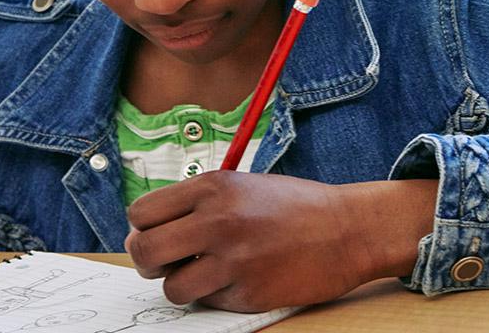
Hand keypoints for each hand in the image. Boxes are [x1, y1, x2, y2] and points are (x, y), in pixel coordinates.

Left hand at [125, 172, 435, 312]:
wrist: (348, 230)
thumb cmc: (294, 206)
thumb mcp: (242, 185)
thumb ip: (197, 203)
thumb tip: (147, 231)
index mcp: (212, 187)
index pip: (141, 213)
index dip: (143, 228)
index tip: (157, 234)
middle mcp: (217, 221)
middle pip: (144, 252)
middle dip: (149, 262)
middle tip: (167, 263)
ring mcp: (233, 260)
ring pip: (172, 288)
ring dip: (184, 285)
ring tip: (206, 274)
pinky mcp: (249, 293)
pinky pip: (209, 303)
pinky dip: (218, 296)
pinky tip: (242, 279)